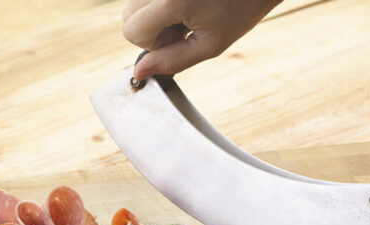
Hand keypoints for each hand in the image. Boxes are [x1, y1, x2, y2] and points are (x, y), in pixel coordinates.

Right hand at [123, 0, 281, 81]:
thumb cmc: (241, 7)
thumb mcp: (210, 44)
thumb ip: (172, 61)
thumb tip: (139, 73)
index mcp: (170, 0)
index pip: (132, 31)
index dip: (152, 44)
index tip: (178, 38)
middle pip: (128, 16)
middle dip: (150, 29)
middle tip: (183, 26)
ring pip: (134, 4)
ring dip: (154, 14)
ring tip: (186, 11)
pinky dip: (159, 2)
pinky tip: (184, 2)